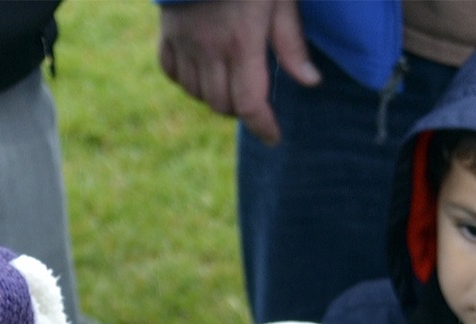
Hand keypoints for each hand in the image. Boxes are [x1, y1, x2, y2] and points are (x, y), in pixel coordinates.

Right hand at [157, 0, 316, 145]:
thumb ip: (291, 42)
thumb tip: (308, 82)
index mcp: (242, 43)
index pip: (250, 102)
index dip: (263, 126)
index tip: (274, 136)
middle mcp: (210, 51)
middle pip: (223, 105)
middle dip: (242, 110)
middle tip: (257, 100)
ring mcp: (184, 45)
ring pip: (198, 94)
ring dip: (217, 97)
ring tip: (232, 84)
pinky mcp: (167, 36)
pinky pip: (173, 74)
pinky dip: (189, 81)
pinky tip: (203, 71)